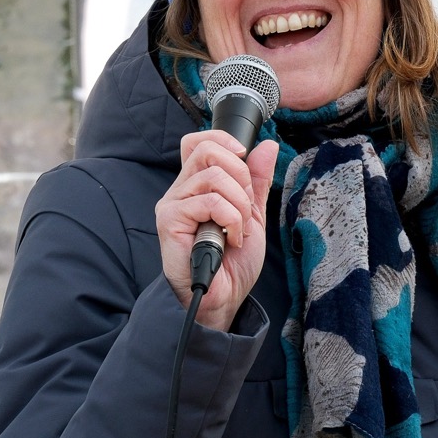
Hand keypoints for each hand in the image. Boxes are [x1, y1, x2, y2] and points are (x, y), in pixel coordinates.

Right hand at [156, 129, 278, 331]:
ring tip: (238, 229)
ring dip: (239, 204)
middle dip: (240, 175)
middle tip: (244, 208)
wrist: (224, 297)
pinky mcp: (170, 220)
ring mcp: (173, 204)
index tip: (244, 158)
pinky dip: (232, 219)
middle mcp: (181, 189)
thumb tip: (267, 145)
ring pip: (214, 176)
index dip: (223, 140)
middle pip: (206, 149)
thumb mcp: (252, 213)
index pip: (199, 141)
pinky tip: (230, 239)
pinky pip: (210, 201)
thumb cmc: (232, 260)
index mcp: (197, 184)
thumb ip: (257, 180)